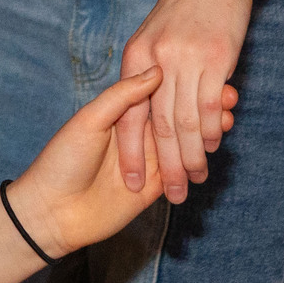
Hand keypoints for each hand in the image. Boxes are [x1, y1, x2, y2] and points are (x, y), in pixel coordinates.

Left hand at [5, 67, 236, 256]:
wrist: (52, 211)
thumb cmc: (63, 159)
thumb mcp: (89, 121)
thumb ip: (122, 98)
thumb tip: (156, 71)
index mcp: (120, 114)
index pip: (159, 95)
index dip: (183, 84)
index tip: (208, 71)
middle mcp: (137, 134)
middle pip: (177, 116)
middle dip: (203, 105)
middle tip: (231, 95)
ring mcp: (147, 160)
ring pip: (184, 141)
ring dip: (208, 129)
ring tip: (231, 116)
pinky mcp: (153, 187)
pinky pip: (182, 171)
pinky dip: (201, 158)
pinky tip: (219, 143)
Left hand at [114, 0, 252, 201]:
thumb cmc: (185, 7)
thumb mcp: (154, 39)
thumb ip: (149, 76)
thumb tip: (150, 117)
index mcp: (135, 58)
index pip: (129, 117)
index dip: (132, 155)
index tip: (133, 186)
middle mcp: (155, 60)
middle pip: (158, 126)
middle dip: (165, 167)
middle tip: (174, 197)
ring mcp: (184, 59)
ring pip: (184, 121)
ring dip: (191, 156)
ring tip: (196, 179)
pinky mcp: (213, 57)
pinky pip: (208, 103)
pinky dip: (210, 129)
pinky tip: (212, 145)